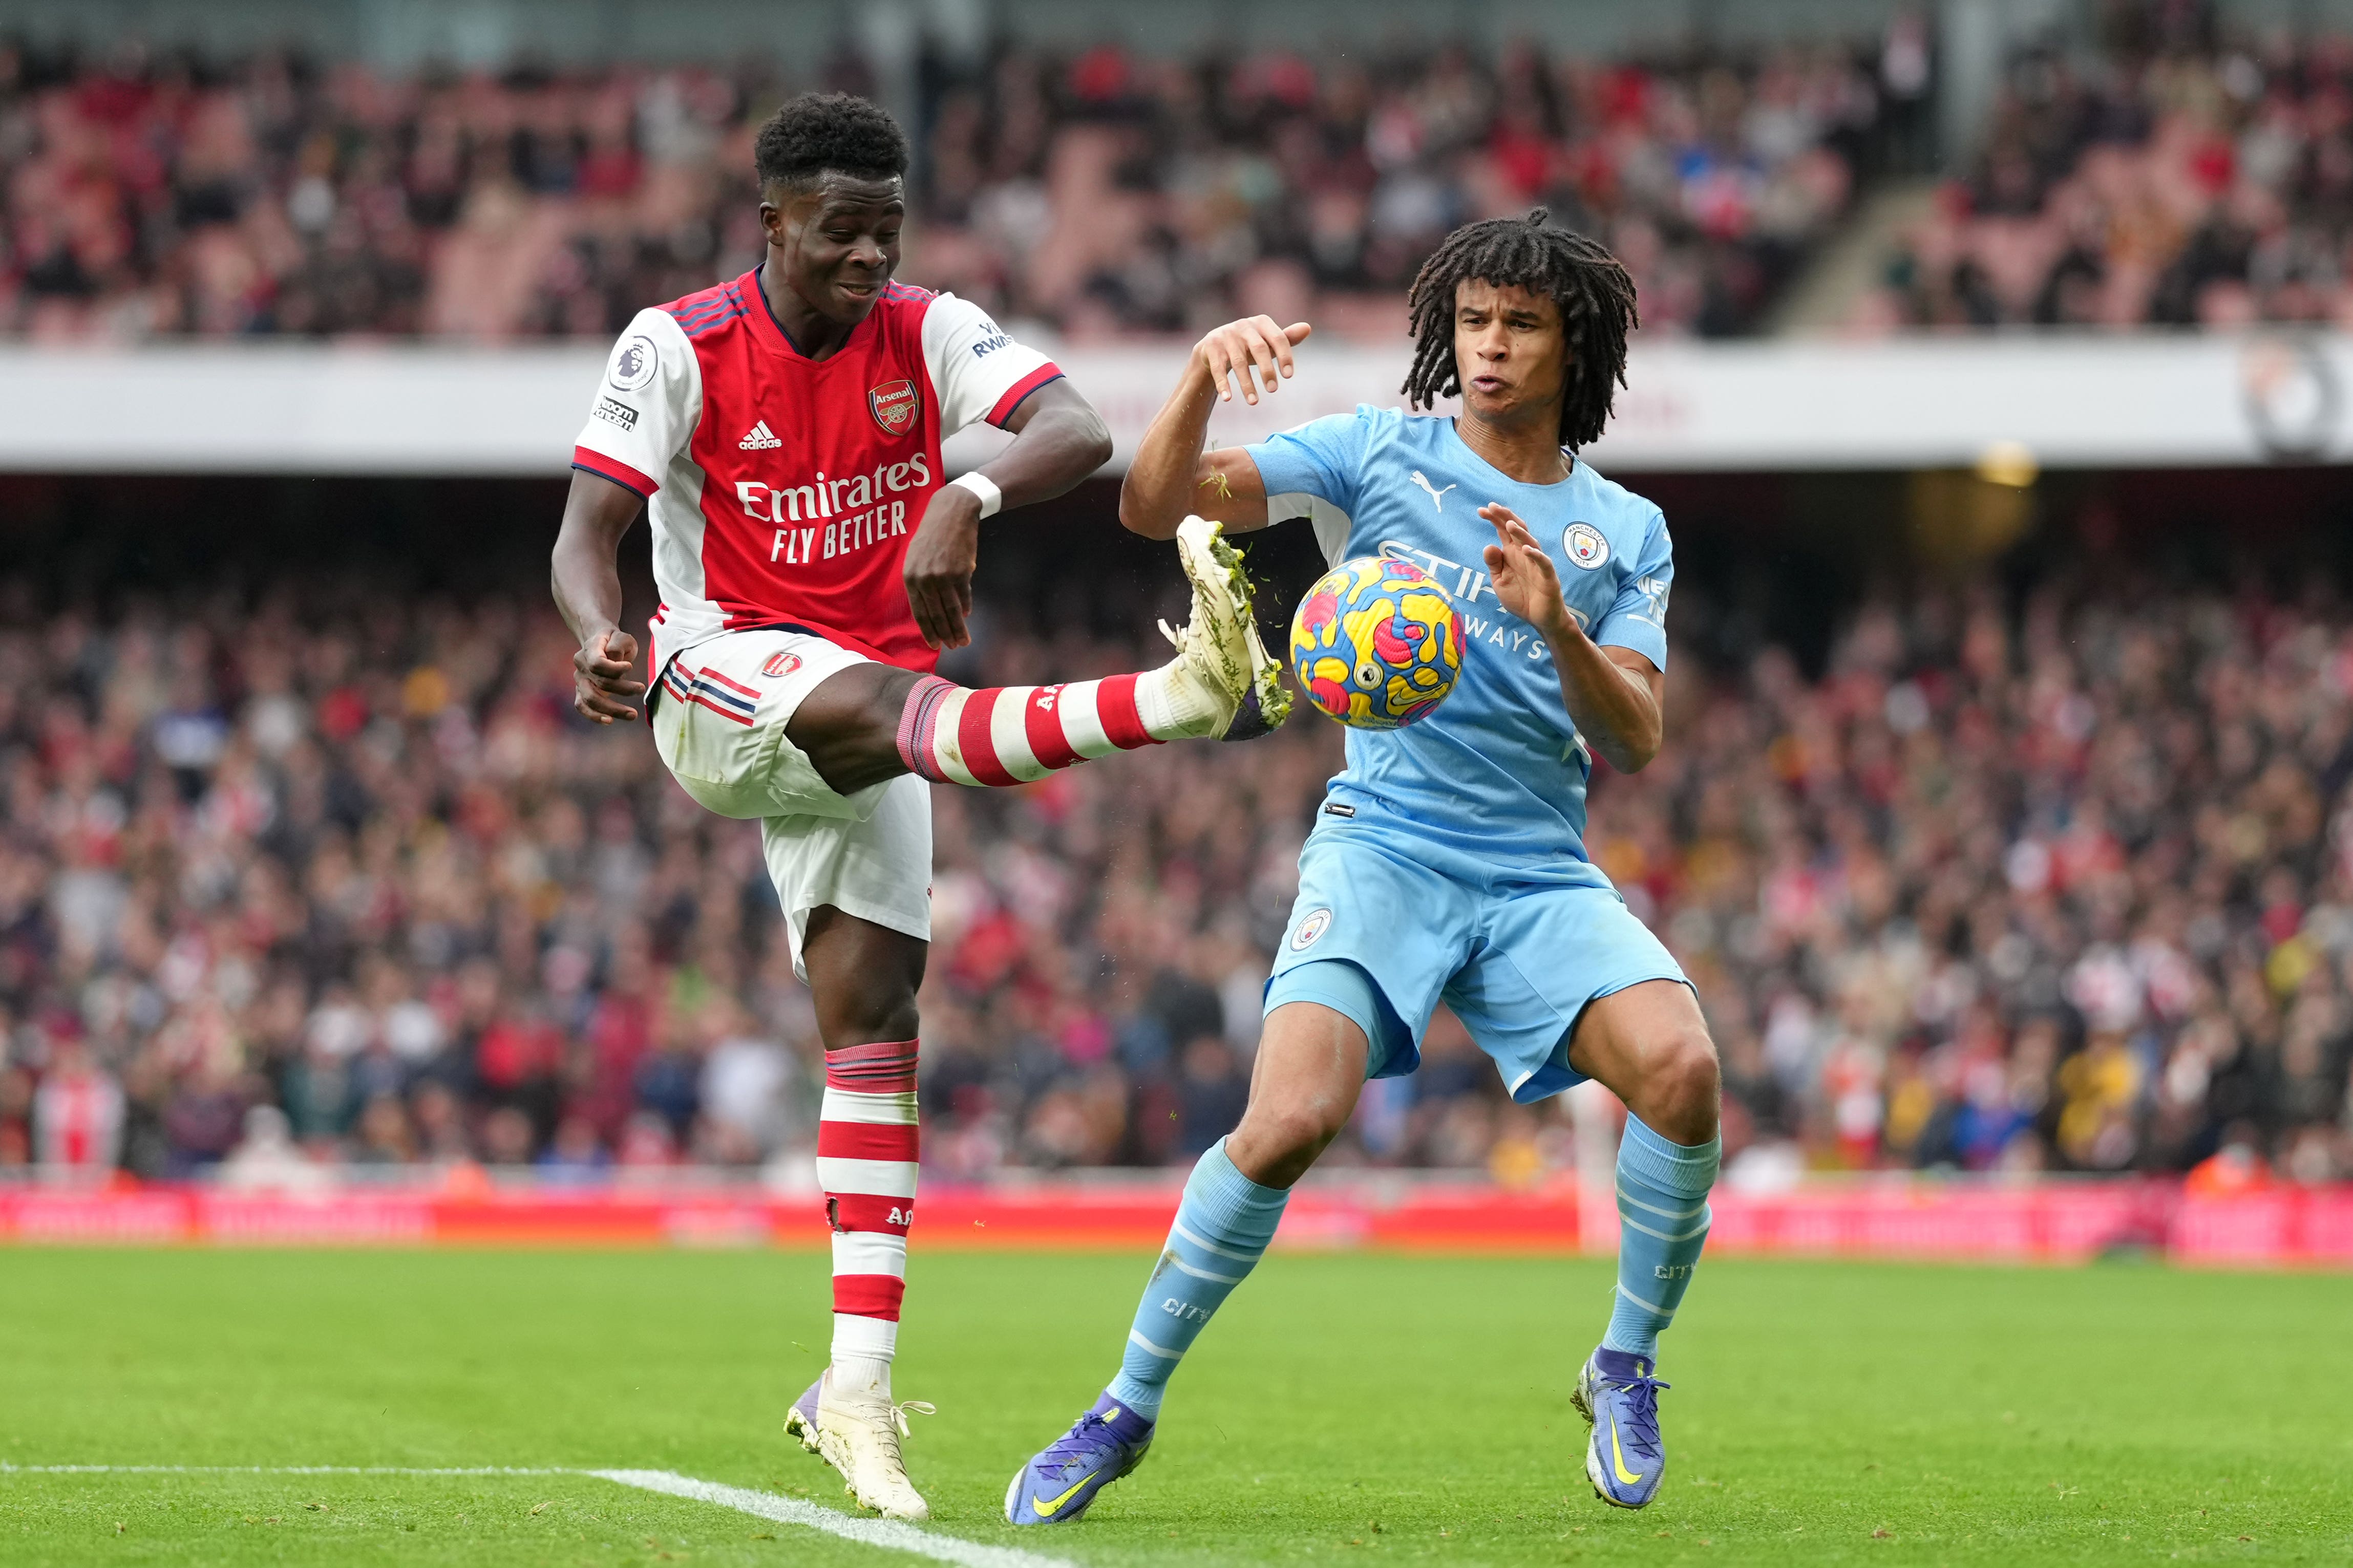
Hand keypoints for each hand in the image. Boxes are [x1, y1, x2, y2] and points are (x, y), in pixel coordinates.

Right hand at [573, 628, 643, 723]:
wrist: (601, 642)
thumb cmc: (615, 641)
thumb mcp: (622, 636)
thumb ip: (618, 645)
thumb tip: (617, 662)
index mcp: (589, 649)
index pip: (597, 663)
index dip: (614, 669)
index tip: (630, 667)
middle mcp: (581, 665)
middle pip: (599, 684)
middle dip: (622, 689)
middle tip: (641, 689)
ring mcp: (579, 680)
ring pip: (590, 699)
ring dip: (612, 709)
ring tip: (633, 714)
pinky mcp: (581, 691)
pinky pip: (581, 706)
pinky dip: (594, 716)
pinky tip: (610, 721)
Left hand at [905, 483, 981, 649]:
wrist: (952, 511)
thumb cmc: (933, 534)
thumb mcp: (917, 555)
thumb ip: (920, 581)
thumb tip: (931, 607)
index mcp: (910, 576)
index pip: (919, 611)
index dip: (928, 630)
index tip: (935, 644)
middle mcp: (925, 578)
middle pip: (936, 615)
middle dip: (945, 634)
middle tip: (954, 647)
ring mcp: (943, 576)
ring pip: (951, 610)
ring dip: (958, 628)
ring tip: (964, 641)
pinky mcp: (961, 572)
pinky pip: (964, 596)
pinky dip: (966, 607)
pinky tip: (967, 616)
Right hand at [1194, 316, 1311, 404]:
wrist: (1214, 344)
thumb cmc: (1248, 346)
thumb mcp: (1267, 342)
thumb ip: (1287, 338)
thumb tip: (1307, 328)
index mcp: (1261, 322)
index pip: (1278, 338)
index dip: (1285, 356)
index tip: (1288, 376)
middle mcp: (1243, 325)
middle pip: (1259, 349)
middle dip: (1267, 371)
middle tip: (1273, 390)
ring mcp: (1225, 335)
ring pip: (1238, 362)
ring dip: (1247, 384)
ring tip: (1254, 402)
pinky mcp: (1210, 346)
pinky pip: (1218, 368)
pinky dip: (1223, 384)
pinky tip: (1228, 399)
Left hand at [1480, 504, 1574, 642]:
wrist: (1539, 619)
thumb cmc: (1520, 598)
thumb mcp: (1500, 581)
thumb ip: (1494, 564)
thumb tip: (1489, 546)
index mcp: (1512, 554)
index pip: (1504, 531)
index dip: (1494, 519)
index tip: (1481, 510)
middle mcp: (1525, 554)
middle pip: (1517, 531)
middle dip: (1506, 518)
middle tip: (1493, 507)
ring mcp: (1538, 564)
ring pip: (1531, 543)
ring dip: (1520, 533)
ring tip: (1509, 524)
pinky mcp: (1548, 576)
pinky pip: (1544, 563)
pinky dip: (1536, 555)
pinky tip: (1526, 550)